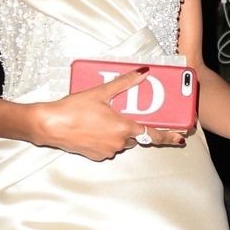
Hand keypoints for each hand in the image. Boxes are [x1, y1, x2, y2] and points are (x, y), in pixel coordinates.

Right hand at [39, 67, 189, 160]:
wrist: (50, 125)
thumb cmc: (74, 108)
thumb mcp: (101, 92)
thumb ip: (125, 83)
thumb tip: (143, 73)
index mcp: (123, 128)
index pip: (152, 135)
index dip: (168, 136)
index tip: (179, 137)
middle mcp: (118, 143)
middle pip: (134, 136)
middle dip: (130, 127)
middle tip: (118, 115)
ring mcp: (107, 151)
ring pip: (120, 142)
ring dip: (116, 132)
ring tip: (99, 118)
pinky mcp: (96, 156)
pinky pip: (108, 147)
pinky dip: (104, 138)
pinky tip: (92, 127)